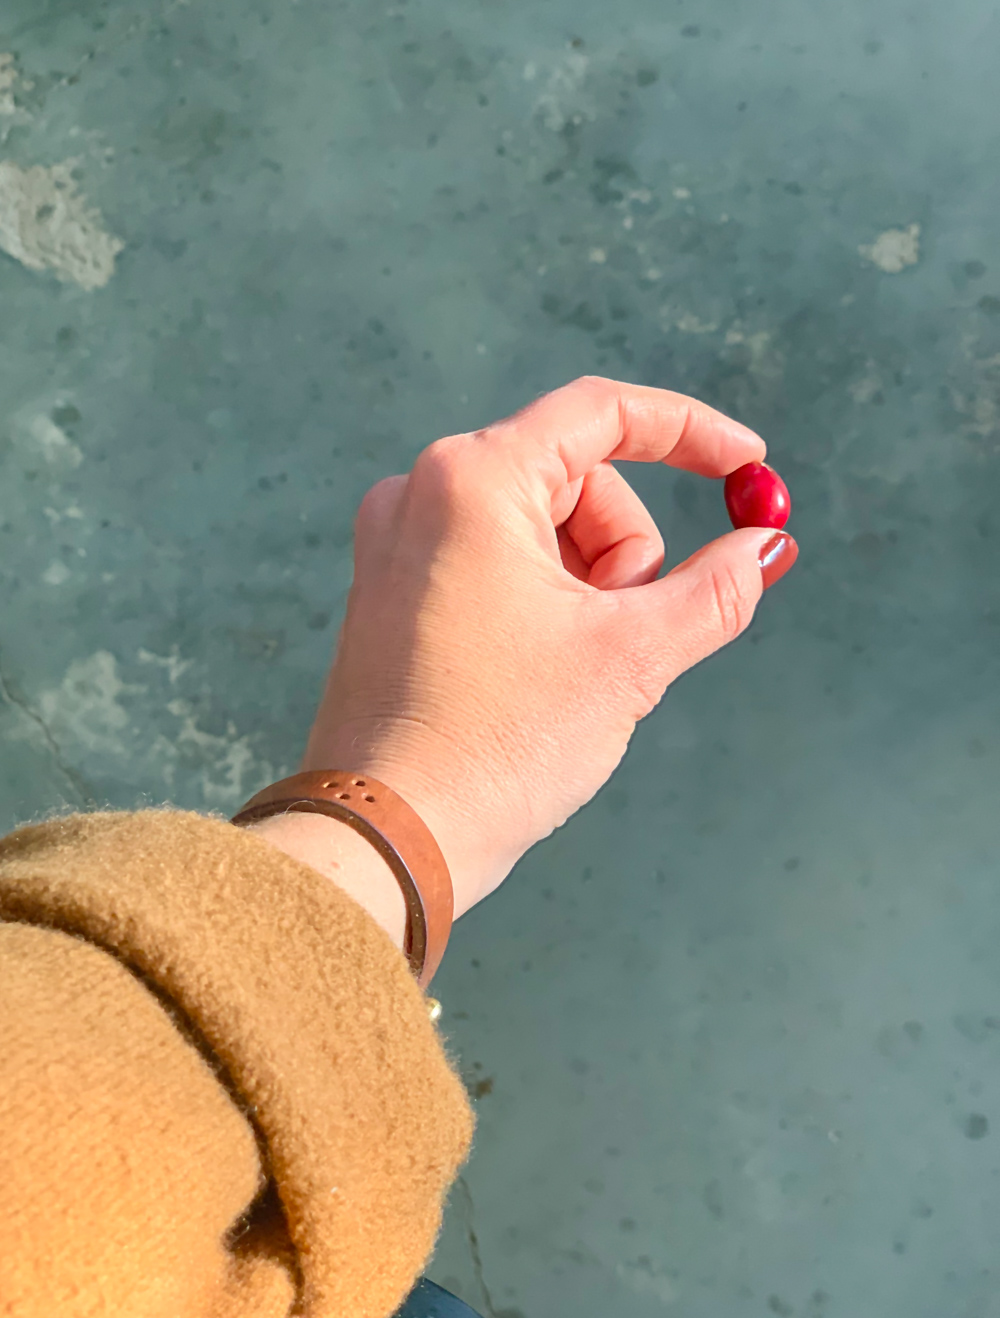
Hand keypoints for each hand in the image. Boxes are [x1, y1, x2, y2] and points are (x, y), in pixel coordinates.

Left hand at [302, 376, 796, 917]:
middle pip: (576, 480)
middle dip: (625, 554)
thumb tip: (768, 546)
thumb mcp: (630, 659)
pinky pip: (497, 565)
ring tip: (574, 671)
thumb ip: (714, 591)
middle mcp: (420, 492)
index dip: (690, 433)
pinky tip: (538, 676)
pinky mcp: (392, 591)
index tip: (751, 468)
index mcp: (471, 479)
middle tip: (624, 638)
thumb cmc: (501, 741)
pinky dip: (544, 604)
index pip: (601, 412)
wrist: (392, 838)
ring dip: (588, 587)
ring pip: (541, 529)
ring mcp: (398, 544)